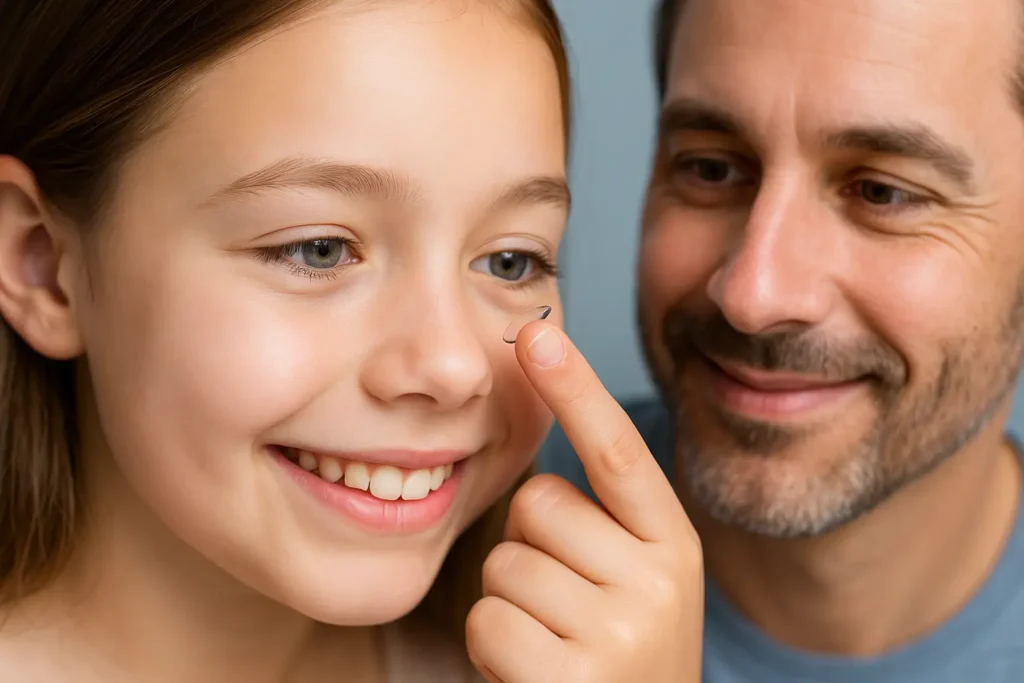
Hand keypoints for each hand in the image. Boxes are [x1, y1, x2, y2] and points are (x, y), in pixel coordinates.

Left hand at [466, 322, 703, 682]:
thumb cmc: (616, 653)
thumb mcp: (635, 582)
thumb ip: (601, 520)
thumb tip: (536, 452)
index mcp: (674, 546)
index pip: (619, 452)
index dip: (576, 389)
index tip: (536, 335)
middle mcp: (659, 583)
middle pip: (538, 505)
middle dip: (530, 548)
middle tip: (563, 605)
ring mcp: (621, 633)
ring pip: (505, 563)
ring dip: (509, 602)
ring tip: (552, 642)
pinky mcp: (574, 680)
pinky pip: (488, 620)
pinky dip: (493, 648)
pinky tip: (533, 675)